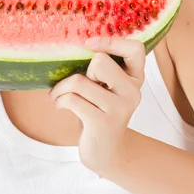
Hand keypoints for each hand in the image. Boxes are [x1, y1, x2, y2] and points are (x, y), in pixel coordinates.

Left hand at [48, 36, 144, 177]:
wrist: (106, 152)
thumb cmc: (100, 111)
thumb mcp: (107, 88)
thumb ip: (103, 69)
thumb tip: (74, 45)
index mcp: (135, 78)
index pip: (135, 49)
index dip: (111, 41)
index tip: (88, 44)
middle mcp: (133, 92)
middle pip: (100, 61)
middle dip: (81, 71)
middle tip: (77, 85)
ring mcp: (119, 108)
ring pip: (80, 81)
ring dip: (61, 88)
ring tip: (58, 95)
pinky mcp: (102, 123)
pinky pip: (72, 99)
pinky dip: (59, 100)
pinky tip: (60, 105)